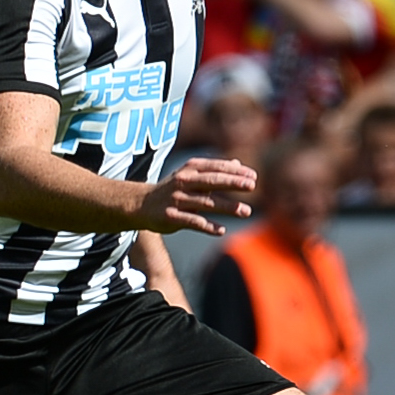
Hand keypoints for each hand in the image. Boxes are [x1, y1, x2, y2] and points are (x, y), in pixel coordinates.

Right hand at [134, 156, 255, 235]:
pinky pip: (193, 221)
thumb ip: (214, 171)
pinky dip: (208, 226)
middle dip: (233, 183)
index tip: (254, 177)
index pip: (216, 167)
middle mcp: (184, 181)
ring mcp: (177, 199)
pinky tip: (222, 230)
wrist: (141, 204)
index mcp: (190, 169)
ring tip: (246, 211)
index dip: (235, 171)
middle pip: (212, 181)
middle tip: (252, 186)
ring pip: (206, 202)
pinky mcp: (171, 217)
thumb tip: (238, 164)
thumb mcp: (190, 175)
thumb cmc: (173, 189)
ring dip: (227, 207)